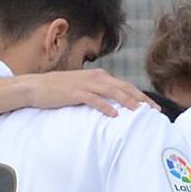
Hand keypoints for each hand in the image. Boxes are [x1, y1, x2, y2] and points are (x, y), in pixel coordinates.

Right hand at [21, 69, 149, 116]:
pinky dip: (105, 106)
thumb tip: (114, 105)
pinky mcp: (75, 93)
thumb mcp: (83, 89)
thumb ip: (99, 93)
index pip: (125, 86)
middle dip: (141, 99)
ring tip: (140, 112)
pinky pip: (94, 99)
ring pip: (112, 92)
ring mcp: (85, 84)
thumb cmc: (60, 90)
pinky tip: (114, 115)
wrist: (35, 87)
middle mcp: (96, 78)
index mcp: (99, 76)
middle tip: (155, 110)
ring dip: (127, 101)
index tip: (153, 107)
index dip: (141, 96)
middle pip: (124, 87)